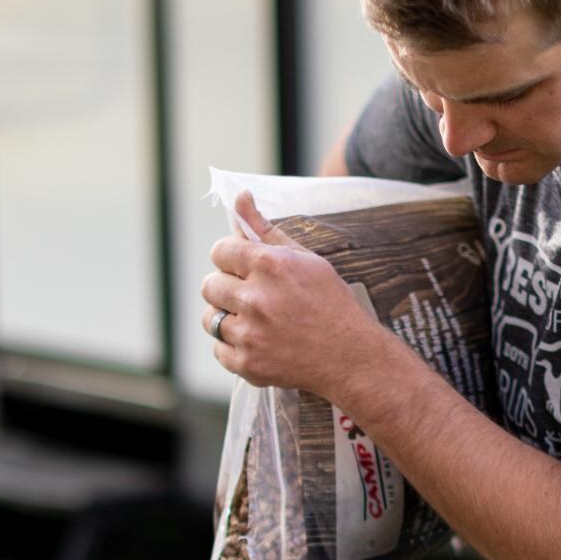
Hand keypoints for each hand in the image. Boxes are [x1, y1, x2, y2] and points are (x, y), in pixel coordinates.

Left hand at [200, 191, 388, 397]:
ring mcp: (250, 334)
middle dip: (227, 288)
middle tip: (251, 297)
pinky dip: (233, 348)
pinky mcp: (247, 364)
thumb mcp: (305, 259)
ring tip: (253, 321)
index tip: (242, 268)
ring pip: (210, 319)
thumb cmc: (330, 303)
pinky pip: (218, 350)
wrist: (351, 357)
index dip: (230, 259)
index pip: (220, 251)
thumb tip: (240, 196)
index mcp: (270, 265)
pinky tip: (258, 342)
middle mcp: (256, 298)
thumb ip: (265, 229)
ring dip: (227, 318)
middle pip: (209, 286)